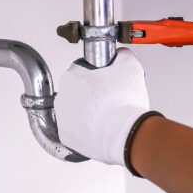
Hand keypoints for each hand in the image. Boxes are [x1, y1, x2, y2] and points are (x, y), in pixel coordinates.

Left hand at [55, 48, 153, 167]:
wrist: (123, 132)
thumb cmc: (123, 102)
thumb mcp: (129, 66)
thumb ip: (122, 56)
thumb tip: (121, 55)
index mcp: (71, 76)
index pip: (82, 71)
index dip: (97, 76)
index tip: (106, 81)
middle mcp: (62, 96)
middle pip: (77, 92)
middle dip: (91, 95)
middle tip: (108, 100)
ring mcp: (62, 118)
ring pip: (74, 112)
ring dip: (86, 113)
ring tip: (106, 116)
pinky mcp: (66, 137)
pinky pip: (75, 132)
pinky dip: (85, 131)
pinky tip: (99, 129)